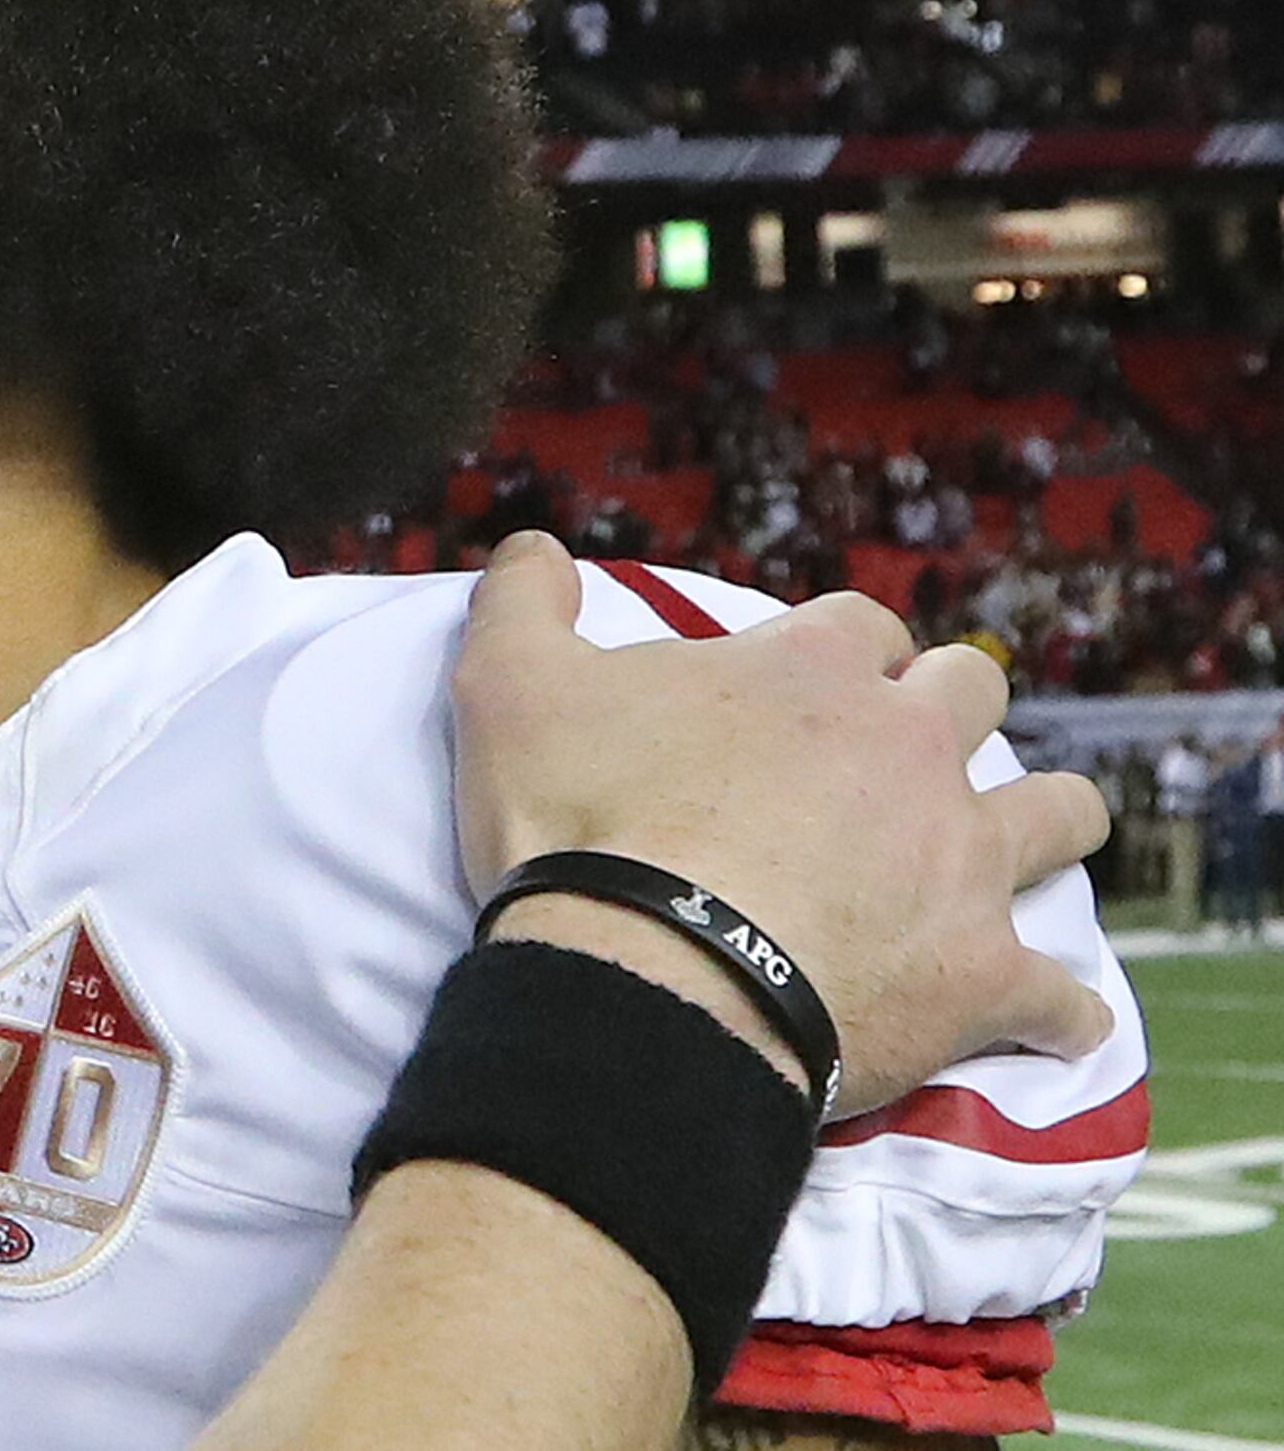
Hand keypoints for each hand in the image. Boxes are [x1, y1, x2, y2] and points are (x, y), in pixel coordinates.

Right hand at [450, 533, 1111, 1114]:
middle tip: (897, 762)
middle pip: (976, 694)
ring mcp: (961, 861)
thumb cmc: (579, 823)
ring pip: (1063, 814)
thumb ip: (522, 601)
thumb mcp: (508, 686)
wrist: (645, 978)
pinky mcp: (982, 975)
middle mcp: (910, 748)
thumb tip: (530, 548)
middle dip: (951, 714)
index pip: (859, 626)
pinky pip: (1058, 997)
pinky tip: (1043, 1022)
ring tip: (1006, 858)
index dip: (840, 652)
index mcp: (809, 673)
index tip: (808, 688)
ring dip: (1046, 826)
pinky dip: (1053, 1011)